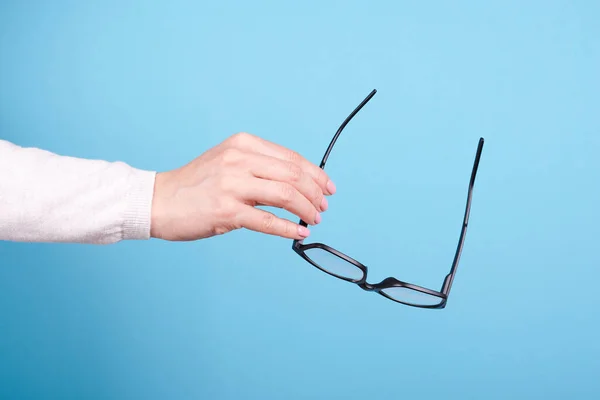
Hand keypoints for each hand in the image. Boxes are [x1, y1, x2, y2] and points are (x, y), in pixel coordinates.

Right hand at [150, 132, 335, 240]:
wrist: (158, 200)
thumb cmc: (196, 184)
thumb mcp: (228, 161)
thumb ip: (259, 167)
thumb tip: (297, 185)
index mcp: (243, 144)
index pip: (291, 158)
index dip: (315, 174)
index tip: (328, 188)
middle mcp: (239, 160)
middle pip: (293, 175)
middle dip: (315, 193)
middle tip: (323, 207)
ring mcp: (232, 185)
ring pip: (286, 195)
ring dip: (306, 209)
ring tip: (313, 219)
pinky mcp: (226, 211)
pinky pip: (267, 221)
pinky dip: (288, 228)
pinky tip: (298, 233)